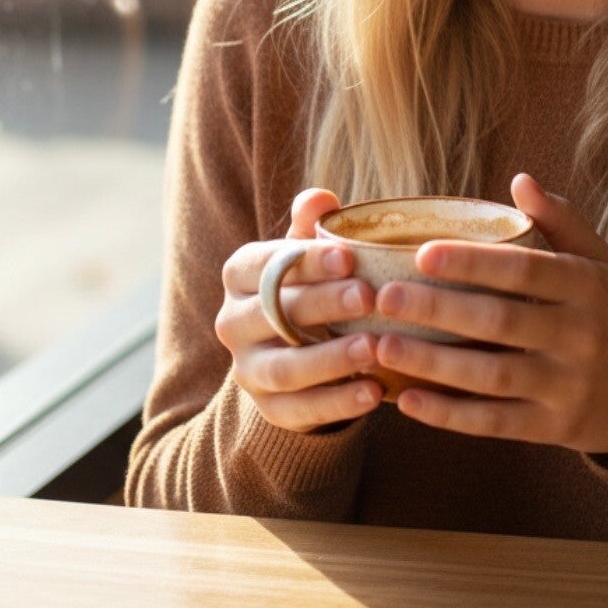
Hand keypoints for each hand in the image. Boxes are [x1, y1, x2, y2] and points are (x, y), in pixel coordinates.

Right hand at [214, 187, 384, 432]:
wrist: (296, 349)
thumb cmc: (308, 285)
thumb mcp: (307, 253)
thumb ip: (311, 226)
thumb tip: (321, 197)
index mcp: (240, 276)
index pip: (265, 265)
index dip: (306, 262)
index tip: (350, 256)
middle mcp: (233, 324)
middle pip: (274, 314)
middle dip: (323, 305)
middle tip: (368, 296)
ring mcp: (248, 371)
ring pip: (285, 368)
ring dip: (331, 359)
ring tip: (374, 348)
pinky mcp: (269, 410)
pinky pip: (301, 410)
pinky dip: (338, 403)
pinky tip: (374, 393)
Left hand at [371, 173, 607, 462]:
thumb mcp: (601, 262)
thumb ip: (561, 221)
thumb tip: (519, 181)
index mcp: (587, 285)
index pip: (525, 270)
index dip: (473, 262)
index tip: (421, 251)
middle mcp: (580, 335)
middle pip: (500, 322)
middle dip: (438, 309)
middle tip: (385, 296)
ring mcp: (568, 385)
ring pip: (492, 376)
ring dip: (433, 363)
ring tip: (382, 345)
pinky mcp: (555, 428)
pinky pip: (496, 423)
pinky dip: (450, 415)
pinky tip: (408, 401)